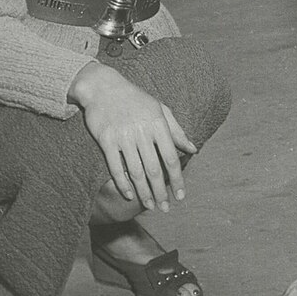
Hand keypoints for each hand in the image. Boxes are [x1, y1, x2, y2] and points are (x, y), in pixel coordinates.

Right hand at [69, 61, 196, 211]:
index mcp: (158, 124)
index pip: (171, 158)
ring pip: (136, 171)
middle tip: (165, 208)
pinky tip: (130, 195)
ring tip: (150, 206)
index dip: (178, 179)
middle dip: (161, 192)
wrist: (104, 87)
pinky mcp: (106, 140)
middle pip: (154, 169)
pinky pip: (115, 166)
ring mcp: (123, 136)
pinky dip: (123, 183)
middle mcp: (142, 132)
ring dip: (144, 192)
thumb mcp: (160, 109)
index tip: (181, 196)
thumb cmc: (136, 99)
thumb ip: (176, 131)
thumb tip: (193, 149)